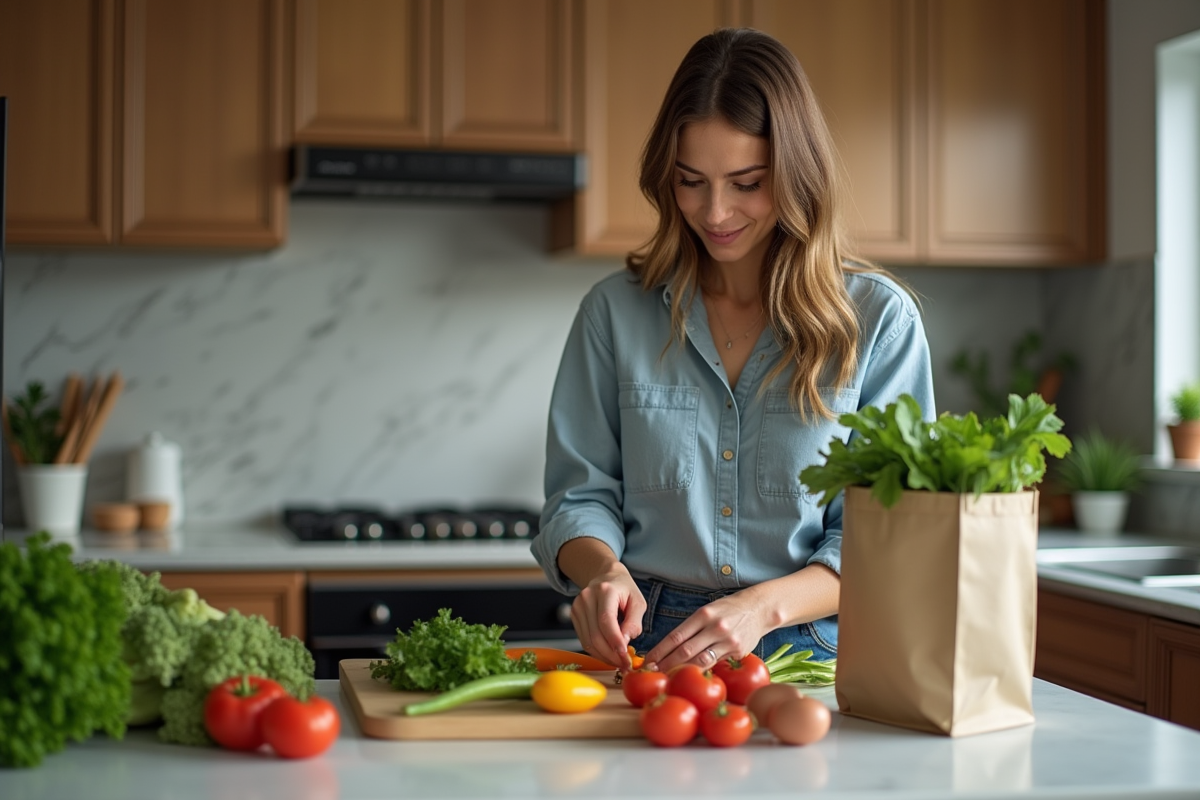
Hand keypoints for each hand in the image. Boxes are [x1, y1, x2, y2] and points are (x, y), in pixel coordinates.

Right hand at [570, 563, 645, 670]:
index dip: (615, 642)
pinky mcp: (574, 615)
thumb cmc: (625, 590)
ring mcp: (577, 606)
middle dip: (611, 655)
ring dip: (604, 657)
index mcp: (605, 591)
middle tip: (624, 665)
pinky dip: (597, 652)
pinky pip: (584, 640)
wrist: (606, 577)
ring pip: (588, 641)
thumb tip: (624, 643)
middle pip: (595, 635)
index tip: (625, 656)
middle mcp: (587, 597)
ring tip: (618, 662)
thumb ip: (633, 623)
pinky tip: (608, 655)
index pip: (606, 621)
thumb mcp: (638, 603)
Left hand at [642, 589, 772, 673]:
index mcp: (703, 614)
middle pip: (685, 650)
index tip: (648, 661)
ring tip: (668, 678)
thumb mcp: (708, 611)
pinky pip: (717, 664)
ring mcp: (727, 640)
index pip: (676, 636)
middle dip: (666, 664)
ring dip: (683, 671)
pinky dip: (703, 671)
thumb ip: (692, 628)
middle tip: (653, 674)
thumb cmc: (728, 610)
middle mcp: (714, 627)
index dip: (660, 651)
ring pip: (701, 661)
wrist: (758, 608)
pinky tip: (692, 677)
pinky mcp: (738, 651)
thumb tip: (669, 647)